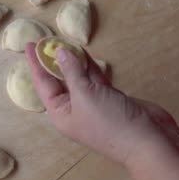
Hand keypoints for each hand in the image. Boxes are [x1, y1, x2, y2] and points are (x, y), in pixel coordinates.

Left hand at [24, 43, 178, 179]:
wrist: (148, 141)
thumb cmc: (110, 122)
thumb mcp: (85, 94)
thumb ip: (71, 71)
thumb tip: (58, 52)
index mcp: (61, 113)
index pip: (43, 84)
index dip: (36, 63)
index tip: (30, 44)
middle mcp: (74, 108)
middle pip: (59, 79)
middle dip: (53, 60)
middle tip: (47, 38)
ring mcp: (93, 103)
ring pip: (78, 77)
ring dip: (73, 60)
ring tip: (64, 40)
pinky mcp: (110, 98)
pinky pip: (94, 78)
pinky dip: (90, 65)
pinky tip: (84, 52)